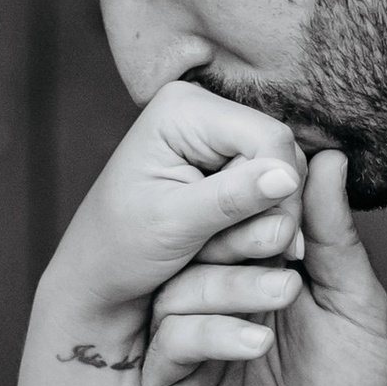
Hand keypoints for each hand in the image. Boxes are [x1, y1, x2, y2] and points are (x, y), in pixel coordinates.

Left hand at [36, 83, 304, 360]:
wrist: (99, 276)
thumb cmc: (120, 249)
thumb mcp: (173, 224)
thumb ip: (231, 198)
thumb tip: (287, 176)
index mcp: (184, 109)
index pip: (270, 138)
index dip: (283, 191)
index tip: (279, 246)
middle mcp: (205, 114)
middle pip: (281, 157)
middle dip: (269, 212)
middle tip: (236, 254)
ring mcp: (217, 141)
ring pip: (281, 181)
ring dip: (262, 225)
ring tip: (218, 252)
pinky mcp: (226, 169)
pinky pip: (269, 195)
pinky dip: (258, 227)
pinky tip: (230, 247)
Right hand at [144, 149, 386, 385]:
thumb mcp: (355, 304)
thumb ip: (335, 236)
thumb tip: (328, 159)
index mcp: (256, 272)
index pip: (239, 216)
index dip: (262, 200)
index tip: (292, 194)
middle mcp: (215, 301)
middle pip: (201, 243)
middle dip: (242, 235)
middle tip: (284, 244)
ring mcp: (189, 344)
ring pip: (181, 287)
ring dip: (232, 284)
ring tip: (282, 298)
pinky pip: (171, 341)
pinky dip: (212, 332)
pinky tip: (256, 342)